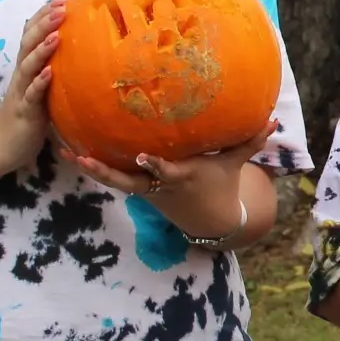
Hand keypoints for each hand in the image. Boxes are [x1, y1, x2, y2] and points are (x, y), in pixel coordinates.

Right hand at [0, 1, 63, 174]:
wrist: (3, 143)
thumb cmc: (28, 112)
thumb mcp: (42, 85)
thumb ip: (54, 66)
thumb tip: (78, 48)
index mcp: (27, 65)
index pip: (32, 33)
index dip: (45, 15)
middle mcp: (22, 73)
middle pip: (28, 42)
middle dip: (44, 23)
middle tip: (62, 8)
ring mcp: (22, 90)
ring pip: (28, 65)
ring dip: (41, 49)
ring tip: (56, 35)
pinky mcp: (25, 110)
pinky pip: (32, 94)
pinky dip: (39, 83)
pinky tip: (49, 73)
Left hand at [61, 119, 271, 241]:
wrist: (209, 220)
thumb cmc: (222, 183)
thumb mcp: (236, 163)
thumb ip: (251, 140)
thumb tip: (274, 119)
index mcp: (182, 176)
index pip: (165, 171)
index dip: (154, 165)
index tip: (140, 156)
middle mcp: (159, 184)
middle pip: (127, 181)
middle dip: (105, 171)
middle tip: (82, 157)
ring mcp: (146, 189)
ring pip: (114, 181)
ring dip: (90, 168)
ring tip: (65, 151)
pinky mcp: (138, 188)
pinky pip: (112, 177)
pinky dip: (93, 165)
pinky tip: (70, 150)